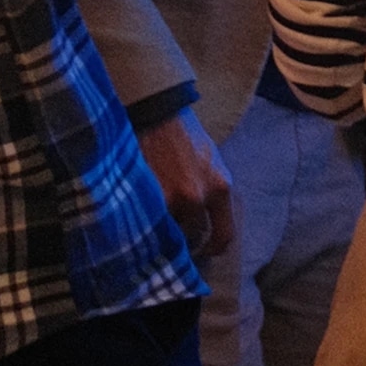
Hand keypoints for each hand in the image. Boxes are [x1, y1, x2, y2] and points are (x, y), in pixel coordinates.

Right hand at [137, 108, 235, 258]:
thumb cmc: (185, 136)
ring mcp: (171, 198)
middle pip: (194, 237)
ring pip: (169, 232)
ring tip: (155, 219)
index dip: (213, 250)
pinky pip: (149, 223)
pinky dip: (145, 222)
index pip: (224, 236)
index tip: (204, 252)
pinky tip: (141, 215)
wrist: (157, 113)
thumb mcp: (212, 162)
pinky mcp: (148, 195)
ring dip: (163, 229)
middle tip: (174, 234)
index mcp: (221, 187)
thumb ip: (213, 192)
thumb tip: (209, 223)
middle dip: (184, 238)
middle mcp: (199, 196)